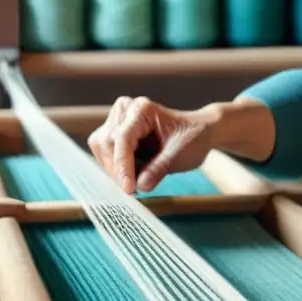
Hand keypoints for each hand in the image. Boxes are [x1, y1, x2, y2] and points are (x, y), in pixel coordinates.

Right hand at [88, 96, 216, 193]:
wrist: (199, 132)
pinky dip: (116, 167)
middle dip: (118, 170)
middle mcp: (126, 109)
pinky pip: (105, 152)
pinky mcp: (115, 132)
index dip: (123, 166)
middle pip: (107, 143)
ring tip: (135, 181)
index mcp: (142, 109)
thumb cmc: (192, 138)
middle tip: (134, 191)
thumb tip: (140, 186)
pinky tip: (132, 175)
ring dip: (116, 169)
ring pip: (102, 148)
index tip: (129, 189)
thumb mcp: (181, 155)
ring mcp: (118, 119)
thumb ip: (159, 169)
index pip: (123, 138)